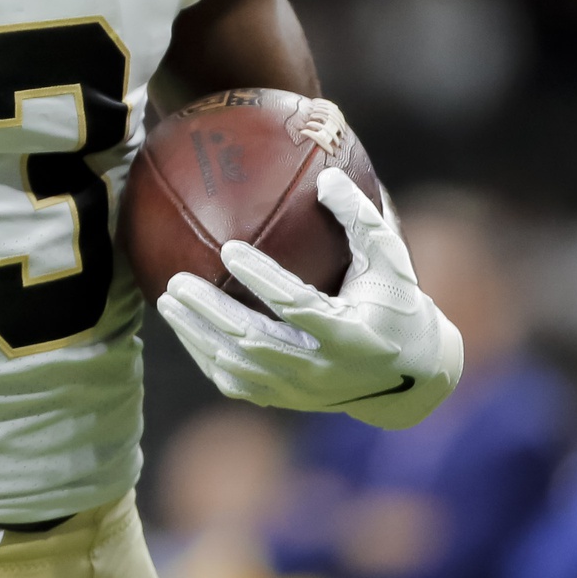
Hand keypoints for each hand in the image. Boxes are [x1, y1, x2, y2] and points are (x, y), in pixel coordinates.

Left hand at [155, 168, 462, 428]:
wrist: (409, 374)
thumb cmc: (396, 302)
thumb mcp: (389, 259)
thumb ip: (360, 218)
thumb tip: (325, 176)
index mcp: (351, 334)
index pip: (298, 306)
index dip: (263, 280)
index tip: (229, 249)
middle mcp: (323, 369)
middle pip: (255, 342)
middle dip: (210, 313)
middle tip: (177, 281)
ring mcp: (302, 390)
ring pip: (238, 367)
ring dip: (197, 335)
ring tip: (167, 300)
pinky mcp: (287, 400)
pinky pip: (237, 383)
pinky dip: (206, 357)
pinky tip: (184, 328)